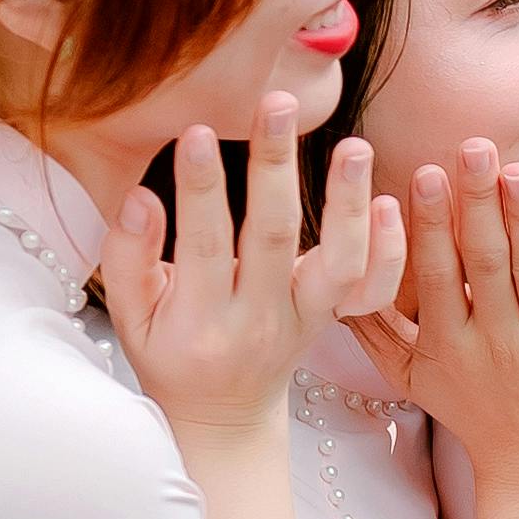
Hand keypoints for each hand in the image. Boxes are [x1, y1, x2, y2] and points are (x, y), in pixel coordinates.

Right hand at [105, 93, 396, 443]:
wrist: (225, 414)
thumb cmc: (169, 353)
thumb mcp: (130, 318)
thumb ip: (128, 257)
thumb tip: (144, 197)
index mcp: (201, 320)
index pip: (202, 243)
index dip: (200, 188)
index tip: (196, 131)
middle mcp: (260, 320)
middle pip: (273, 237)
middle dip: (274, 168)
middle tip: (275, 104)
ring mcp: (307, 320)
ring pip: (339, 264)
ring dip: (350, 203)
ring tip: (354, 146)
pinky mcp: (337, 317)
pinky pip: (374, 290)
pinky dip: (388, 250)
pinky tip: (391, 201)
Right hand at [354, 142, 518, 473]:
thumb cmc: (473, 409)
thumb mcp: (413, 379)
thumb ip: (373, 332)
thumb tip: (326, 285)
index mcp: (450, 343)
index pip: (437, 274)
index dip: (430, 225)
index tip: (423, 175)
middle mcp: (498, 342)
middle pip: (485, 262)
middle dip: (476, 204)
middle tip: (473, 150)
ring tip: (515, 171)